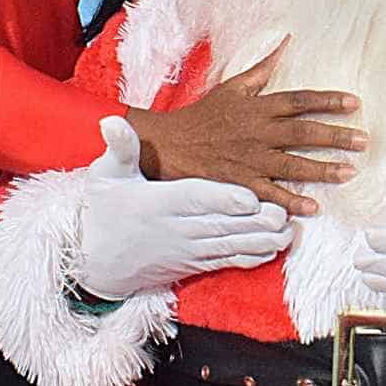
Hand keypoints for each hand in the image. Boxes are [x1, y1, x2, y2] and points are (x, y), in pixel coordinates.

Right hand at [76, 117, 294, 299]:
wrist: (96, 257)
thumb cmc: (105, 208)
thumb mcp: (106, 175)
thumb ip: (120, 149)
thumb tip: (113, 121)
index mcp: (160, 202)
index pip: (196, 199)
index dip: (223, 199)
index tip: (249, 196)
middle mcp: (177, 229)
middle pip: (222, 225)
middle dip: (254, 222)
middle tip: (284, 215)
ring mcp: (188, 250)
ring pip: (229, 246)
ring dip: (261, 241)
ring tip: (289, 232)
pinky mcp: (194, 264)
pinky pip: (226, 262)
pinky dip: (250, 257)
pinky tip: (274, 251)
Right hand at [126, 36, 364, 215]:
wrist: (168, 144)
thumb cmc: (203, 115)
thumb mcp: (233, 87)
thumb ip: (263, 68)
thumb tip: (286, 42)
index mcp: (258, 108)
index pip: (300, 101)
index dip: (328, 101)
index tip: (354, 103)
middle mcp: (258, 133)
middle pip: (303, 134)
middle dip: (336, 137)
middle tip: (364, 141)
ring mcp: (251, 160)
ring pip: (293, 164)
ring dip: (323, 169)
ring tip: (349, 172)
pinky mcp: (241, 183)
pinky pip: (270, 193)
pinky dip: (290, 201)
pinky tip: (313, 206)